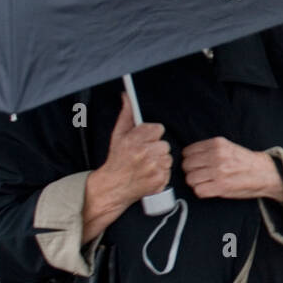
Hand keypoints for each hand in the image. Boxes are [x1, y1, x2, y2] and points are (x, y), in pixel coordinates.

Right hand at [89, 92, 171, 208]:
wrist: (113, 186)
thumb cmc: (117, 159)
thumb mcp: (118, 135)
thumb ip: (126, 114)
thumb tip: (127, 96)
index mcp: (134, 141)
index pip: (158, 129)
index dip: (151, 134)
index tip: (144, 140)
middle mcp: (145, 154)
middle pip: (164, 144)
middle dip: (155, 148)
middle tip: (143, 154)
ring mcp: (153, 168)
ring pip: (168, 157)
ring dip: (159, 160)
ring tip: (146, 164)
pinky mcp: (160, 180)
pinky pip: (169, 170)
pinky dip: (161, 172)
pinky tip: (149, 173)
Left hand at [182, 136, 282, 201]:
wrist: (265, 173)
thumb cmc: (246, 162)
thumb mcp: (228, 147)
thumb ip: (210, 149)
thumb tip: (189, 157)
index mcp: (218, 144)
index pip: (188, 152)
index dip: (190, 160)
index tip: (196, 164)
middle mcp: (217, 156)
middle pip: (187, 166)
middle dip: (191, 171)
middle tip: (201, 175)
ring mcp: (218, 171)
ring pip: (190, 179)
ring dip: (196, 183)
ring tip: (206, 182)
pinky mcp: (221, 186)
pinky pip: (198, 190)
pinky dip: (202, 192)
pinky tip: (210, 189)